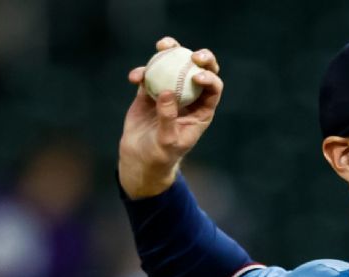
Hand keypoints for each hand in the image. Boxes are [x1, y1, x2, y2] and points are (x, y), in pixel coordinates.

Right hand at [117, 37, 223, 198]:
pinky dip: (142, 72)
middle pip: (199, 71)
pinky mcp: (150, 91)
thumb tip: (167, 92)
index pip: (214, 89)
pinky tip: (134, 77)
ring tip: (162, 46)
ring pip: (175, 65)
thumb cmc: (160, 155)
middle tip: (191, 53)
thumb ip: (168, 118)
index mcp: (202, 110)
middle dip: (200, 57)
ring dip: (170, 51)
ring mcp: (170, 92)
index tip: (196, 75)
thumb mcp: (167, 140)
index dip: (210, 78)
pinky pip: (149, 74)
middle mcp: (189, 97)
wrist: (140, 158)